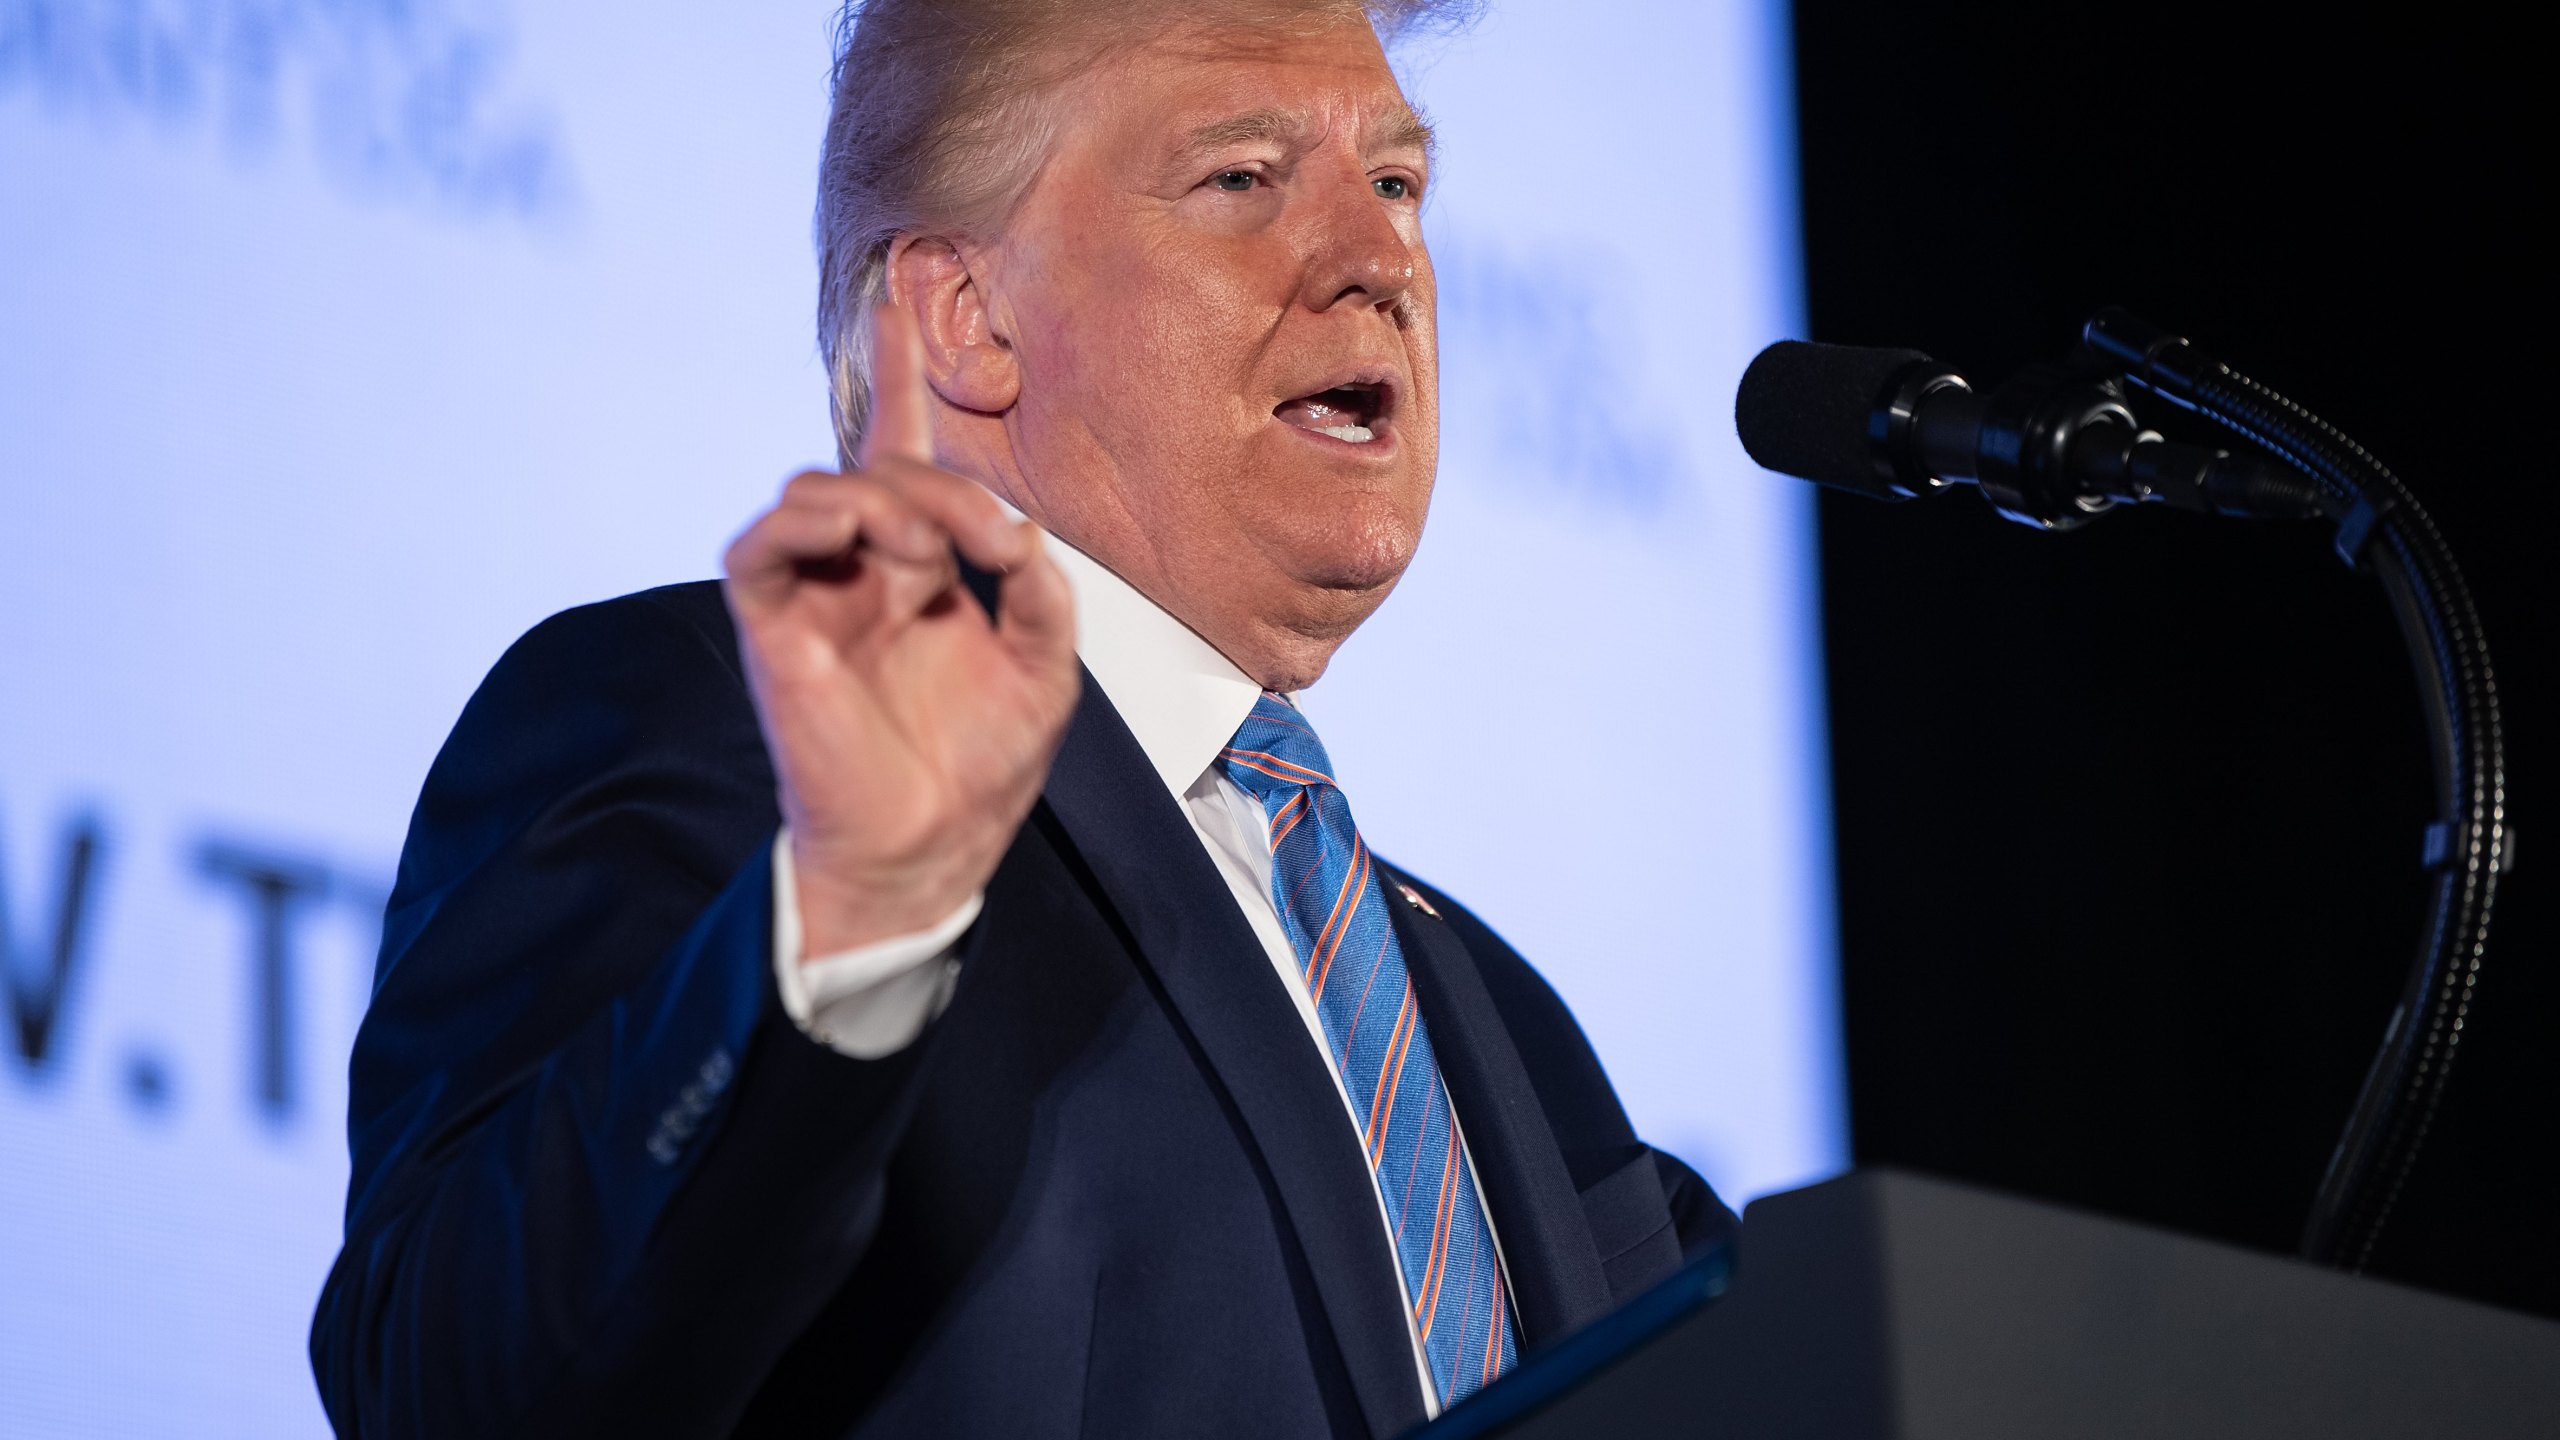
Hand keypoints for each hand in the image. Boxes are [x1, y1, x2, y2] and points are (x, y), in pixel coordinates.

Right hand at [723, 305, 1078, 955]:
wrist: (929, 848)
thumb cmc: (980, 767)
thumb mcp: (1045, 666)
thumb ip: (1038, 589)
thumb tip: (1014, 532)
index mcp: (921, 572)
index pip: (903, 458)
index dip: (900, 382)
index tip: (901, 298)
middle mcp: (863, 571)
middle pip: (878, 469)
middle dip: (940, 483)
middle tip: (993, 540)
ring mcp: (814, 594)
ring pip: (820, 493)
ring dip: (887, 504)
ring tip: (935, 558)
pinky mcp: (772, 625)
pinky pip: (758, 547)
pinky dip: (805, 524)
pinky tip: (855, 535)